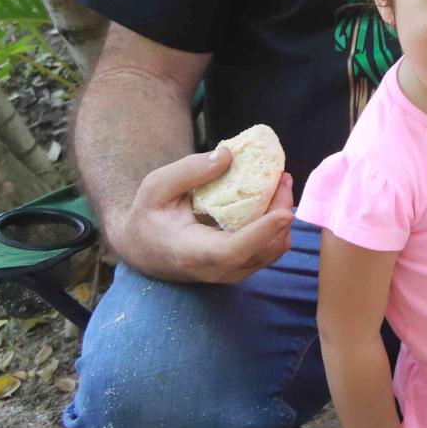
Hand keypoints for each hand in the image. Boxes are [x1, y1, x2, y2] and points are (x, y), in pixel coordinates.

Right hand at [108, 147, 293, 283]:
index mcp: (190, 252)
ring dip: (282, 217)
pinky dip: (277, 225)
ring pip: (272, 252)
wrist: (142, 247)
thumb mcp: (155, 186)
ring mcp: (231, 272)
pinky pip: (269, 249)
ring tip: (280, 182)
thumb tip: (228, 155)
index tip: (284, 213)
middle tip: (283, 177)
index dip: (260, 233)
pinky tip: (273, 198)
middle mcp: (215, 269)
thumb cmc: (148, 215)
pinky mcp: (241, 267)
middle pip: (262, 250)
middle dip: (280, 212)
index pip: (231, 251)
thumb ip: (189, 170)